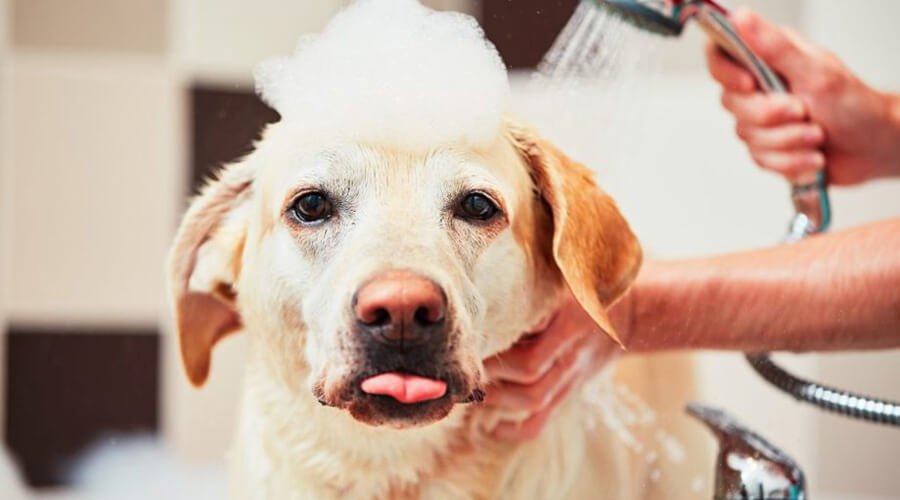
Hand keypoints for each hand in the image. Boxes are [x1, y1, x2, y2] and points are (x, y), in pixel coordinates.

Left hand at [483, 290, 627, 439]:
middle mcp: (570, 352)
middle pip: (528, 371)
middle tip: (464, 363)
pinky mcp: (566, 394)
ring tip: (471, 386)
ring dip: (497, 397)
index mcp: (570, 320)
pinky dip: (515, 431)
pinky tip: (492, 427)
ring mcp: (569, 377)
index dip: (499, 344)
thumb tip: (493, 287)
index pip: (534, 334)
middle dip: (491, 370)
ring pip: (532, 399)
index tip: (471, 339)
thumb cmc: (583, 293)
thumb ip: (536, 288)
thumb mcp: (566, 282)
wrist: (622, 319)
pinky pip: (541, 422)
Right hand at [706, 8, 899, 184]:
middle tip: (802, 112)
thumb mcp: (815, 71)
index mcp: (769, 58)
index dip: (725, 73)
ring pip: (747, 135)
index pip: (720, 55)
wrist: (873, 147)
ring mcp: (762, 118)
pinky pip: (760, 159)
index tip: (749, 85)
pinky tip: (811, 155)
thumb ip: (774, 47)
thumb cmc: (854, 105)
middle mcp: (761, 86)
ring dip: (788, 142)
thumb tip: (742, 18)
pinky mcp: (767, 146)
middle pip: (732, 103)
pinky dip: (790, 161)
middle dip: (770, 116)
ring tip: (816, 135)